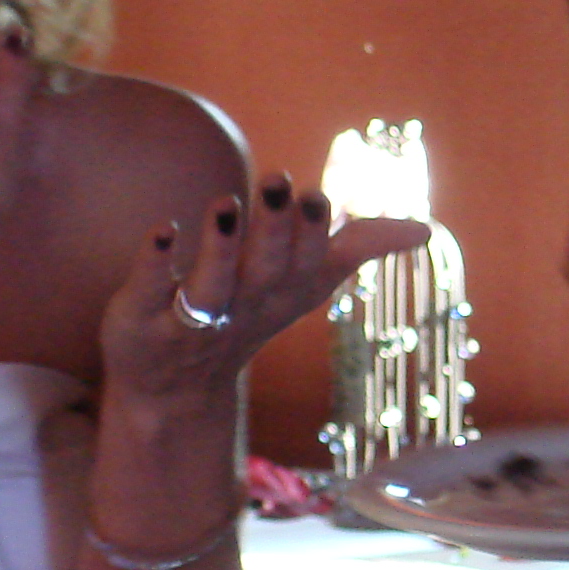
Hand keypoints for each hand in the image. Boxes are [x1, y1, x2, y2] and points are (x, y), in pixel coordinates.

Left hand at [100, 172, 426, 410]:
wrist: (171, 389)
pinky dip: (155, 262)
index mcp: (281, 293)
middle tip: (276, 180)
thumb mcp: (302, 285)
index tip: (316, 195)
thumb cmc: (241, 316)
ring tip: (225, 204)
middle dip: (272, 229)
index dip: (310, 232)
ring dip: (219, 247)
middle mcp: (242, 306)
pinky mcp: (140, 319)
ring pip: (209, 287)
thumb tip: (428, 230)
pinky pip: (147, 290)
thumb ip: (355, 247)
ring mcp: (191, 319)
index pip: (305, 262)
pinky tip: (162, 230)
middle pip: (263, 270)